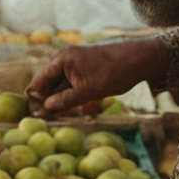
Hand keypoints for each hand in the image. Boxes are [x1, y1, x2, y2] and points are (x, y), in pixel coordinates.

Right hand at [27, 38, 168, 115]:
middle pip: (49, 83)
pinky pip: (75, 84)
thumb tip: (45, 108)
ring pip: (63, 85)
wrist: (143, 58)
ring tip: (61, 117)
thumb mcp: (88, 91)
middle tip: (48, 119)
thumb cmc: (114, 72)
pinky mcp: (88, 69)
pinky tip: (79, 110)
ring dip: (62, 100)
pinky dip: (74, 96)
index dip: (35, 97)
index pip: (39, 80)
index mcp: (62, 60)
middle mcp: (66, 59)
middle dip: (49, 100)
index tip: (35, 114)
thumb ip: (65, 100)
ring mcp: (77, 64)